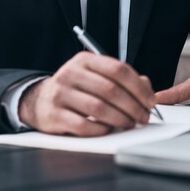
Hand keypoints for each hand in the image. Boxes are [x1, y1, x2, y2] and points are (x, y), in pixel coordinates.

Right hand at [18, 52, 155, 135]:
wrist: (39, 101)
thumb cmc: (76, 90)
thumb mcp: (96, 77)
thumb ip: (122, 80)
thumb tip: (147, 88)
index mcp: (85, 60)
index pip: (118, 69)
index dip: (139, 87)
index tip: (151, 101)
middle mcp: (71, 73)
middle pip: (110, 90)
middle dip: (133, 106)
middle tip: (144, 117)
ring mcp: (60, 93)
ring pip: (98, 108)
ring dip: (120, 119)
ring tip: (130, 124)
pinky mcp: (53, 114)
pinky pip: (83, 125)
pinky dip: (101, 129)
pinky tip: (109, 130)